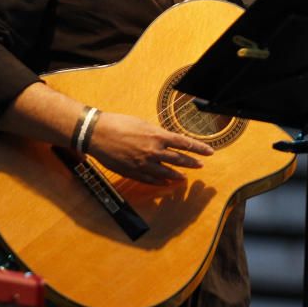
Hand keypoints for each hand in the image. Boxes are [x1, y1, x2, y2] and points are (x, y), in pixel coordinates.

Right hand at [87, 112, 213, 185]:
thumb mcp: (143, 124)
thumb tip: (167, 139)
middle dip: (192, 162)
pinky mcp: (134, 172)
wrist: (97, 134)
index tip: (210, 152)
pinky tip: (166, 182)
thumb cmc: (119, 124)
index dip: (199, 148)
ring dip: (178, 174)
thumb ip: (157, 134)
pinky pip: (151, 180)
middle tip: (201, 165)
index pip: (185, 143)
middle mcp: (154, 151)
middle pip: (179, 159)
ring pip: (167, 172)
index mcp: (158, 136)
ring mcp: (144, 163)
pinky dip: (160, 181)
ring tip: (185, 177)